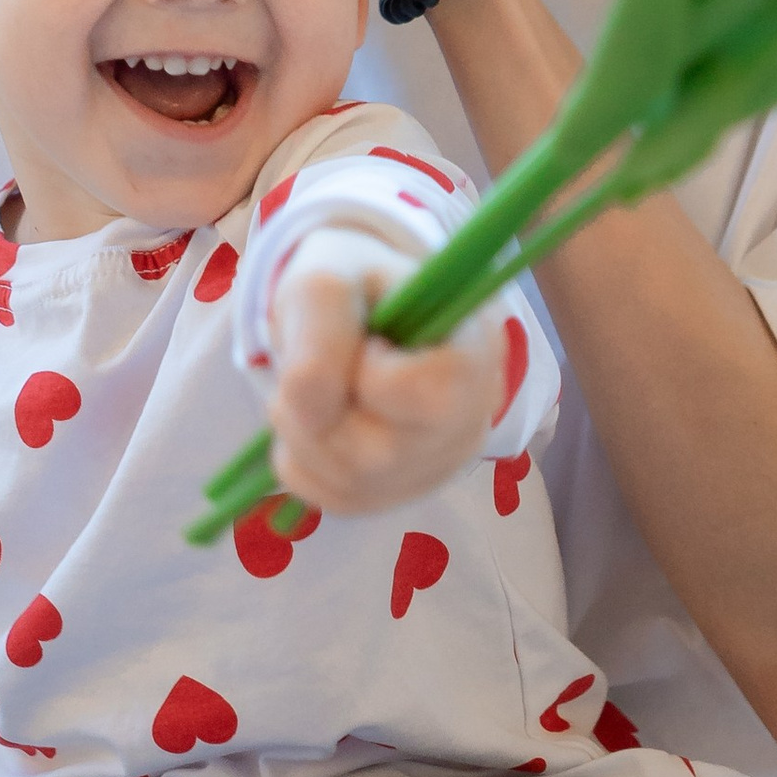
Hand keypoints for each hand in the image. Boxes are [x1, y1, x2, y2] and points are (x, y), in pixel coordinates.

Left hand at [264, 228, 503, 512]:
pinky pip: (328, 498)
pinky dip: (300, 459)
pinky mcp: (390, 496)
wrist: (360, 312)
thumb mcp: (330, 278)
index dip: (375, 373)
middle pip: (380, 454)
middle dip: (320, 407)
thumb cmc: (355, 290)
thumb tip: (306, 399)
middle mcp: (466, 426)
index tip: (367, 342)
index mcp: (476, 357)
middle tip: (315, 364)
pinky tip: (317, 419)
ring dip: (300, 430)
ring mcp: (431, 470)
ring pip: (348, 482)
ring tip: (313, 386)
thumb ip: (320, 326)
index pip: (433, 397)